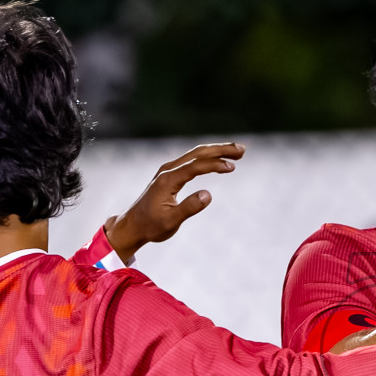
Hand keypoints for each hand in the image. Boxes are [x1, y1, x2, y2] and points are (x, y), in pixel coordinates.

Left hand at [104, 142, 245, 262]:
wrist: (132, 225)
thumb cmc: (151, 226)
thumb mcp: (171, 222)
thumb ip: (189, 207)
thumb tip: (208, 195)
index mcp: (168, 180)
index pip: (195, 166)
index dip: (215, 165)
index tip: (232, 167)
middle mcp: (167, 170)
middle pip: (198, 153)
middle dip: (221, 150)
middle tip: (242, 149)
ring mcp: (168, 170)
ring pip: (196, 154)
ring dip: (216, 151)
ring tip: (237, 152)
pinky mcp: (170, 174)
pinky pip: (191, 160)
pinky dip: (207, 157)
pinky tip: (218, 159)